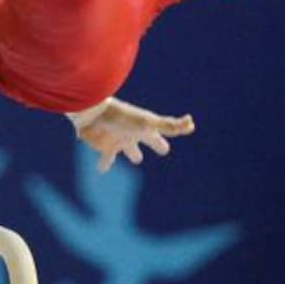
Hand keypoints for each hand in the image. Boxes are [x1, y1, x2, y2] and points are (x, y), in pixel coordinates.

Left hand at [72, 97, 194, 171]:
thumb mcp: (148, 124)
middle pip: (146, 140)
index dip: (171, 135)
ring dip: (131, 152)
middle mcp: (132, 133)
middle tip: (163, 149)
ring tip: (136, 158)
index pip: (161, 134)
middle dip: (153, 142)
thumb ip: (169, 126)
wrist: (93, 113)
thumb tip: (191, 124)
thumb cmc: (122, 118)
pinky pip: (106, 159)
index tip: (184, 131)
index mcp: (144, 129)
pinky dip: (104, 165)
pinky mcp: (103, 145)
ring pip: (127, 148)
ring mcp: (117, 138)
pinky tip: (101, 171)